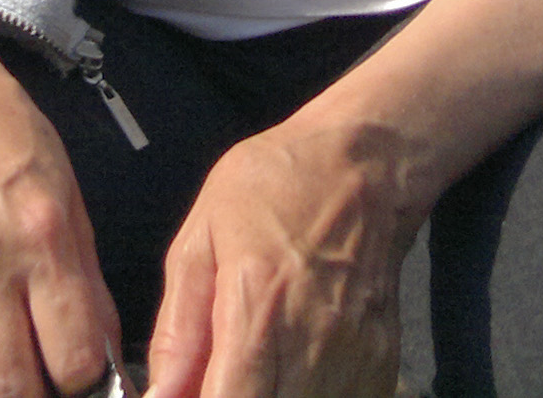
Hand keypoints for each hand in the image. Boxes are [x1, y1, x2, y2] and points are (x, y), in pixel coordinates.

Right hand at [0, 58, 120, 396]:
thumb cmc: (6, 137)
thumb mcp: (67, 198)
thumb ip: (85, 282)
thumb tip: (99, 357)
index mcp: (41, 237)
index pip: (70, 358)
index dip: (82, 380)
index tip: (77, 371)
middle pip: (10, 386)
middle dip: (32, 396)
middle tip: (37, 381)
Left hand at [142, 121, 409, 397]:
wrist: (361, 167)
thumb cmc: (272, 190)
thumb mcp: (200, 240)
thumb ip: (178, 328)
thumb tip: (161, 394)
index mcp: (258, 309)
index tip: (182, 396)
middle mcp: (312, 345)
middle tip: (215, 376)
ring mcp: (354, 361)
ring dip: (268, 397)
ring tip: (249, 370)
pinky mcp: (381, 367)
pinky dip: (304, 395)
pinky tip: (286, 372)